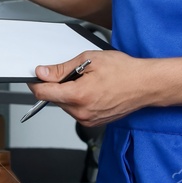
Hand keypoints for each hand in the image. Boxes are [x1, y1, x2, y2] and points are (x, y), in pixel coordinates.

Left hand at [28, 50, 151, 127]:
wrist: (145, 85)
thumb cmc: (124, 71)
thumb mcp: (89, 60)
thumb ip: (62, 69)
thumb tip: (44, 73)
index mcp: (78, 96)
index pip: (44, 93)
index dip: (37, 83)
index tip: (36, 77)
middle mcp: (82, 112)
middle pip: (55, 99)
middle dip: (59, 85)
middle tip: (76, 72)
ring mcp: (88, 120)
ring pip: (66, 105)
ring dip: (70, 93)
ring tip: (90, 81)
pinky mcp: (94, 122)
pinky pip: (78, 111)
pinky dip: (80, 100)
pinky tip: (94, 90)